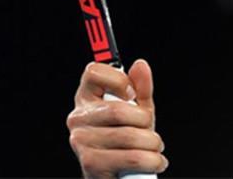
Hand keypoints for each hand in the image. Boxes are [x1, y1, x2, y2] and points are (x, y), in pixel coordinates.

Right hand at [66, 59, 166, 177]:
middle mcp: (78, 118)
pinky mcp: (91, 164)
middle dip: (144, 121)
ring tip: (154, 148)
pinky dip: (151, 160)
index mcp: (86, 99)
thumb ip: (140, 89)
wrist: (118, 177)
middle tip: (150, 130)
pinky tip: (154, 161)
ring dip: (152, 144)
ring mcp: (81, 141)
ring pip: (128, 135)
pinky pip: (132, 157)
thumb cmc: (125, 143)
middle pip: (117, 109)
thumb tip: (140, 66)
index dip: (117, 79)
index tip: (131, 94)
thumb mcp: (136, 113)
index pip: (93, 72)